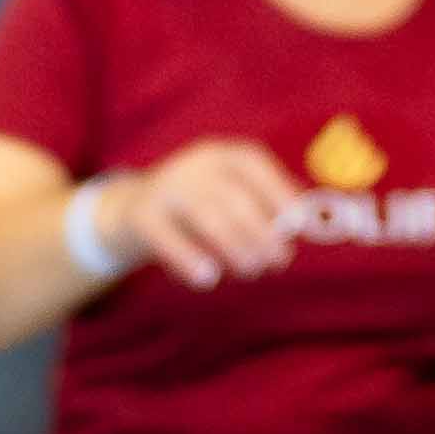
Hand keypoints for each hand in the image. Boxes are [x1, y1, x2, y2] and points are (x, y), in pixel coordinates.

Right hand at [109, 139, 299, 288]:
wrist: (128, 211)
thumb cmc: (194, 208)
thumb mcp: (226, 194)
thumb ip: (261, 204)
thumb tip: (306, 219)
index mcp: (219, 154)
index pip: (254, 164)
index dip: (279, 191)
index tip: (299, 223)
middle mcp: (193, 164)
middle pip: (235, 196)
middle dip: (263, 232)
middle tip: (280, 261)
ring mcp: (165, 187)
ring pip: (208, 217)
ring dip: (236, 247)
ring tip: (252, 270)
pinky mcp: (141, 214)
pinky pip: (168, 238)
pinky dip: (190, 259)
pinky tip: (208, 279)